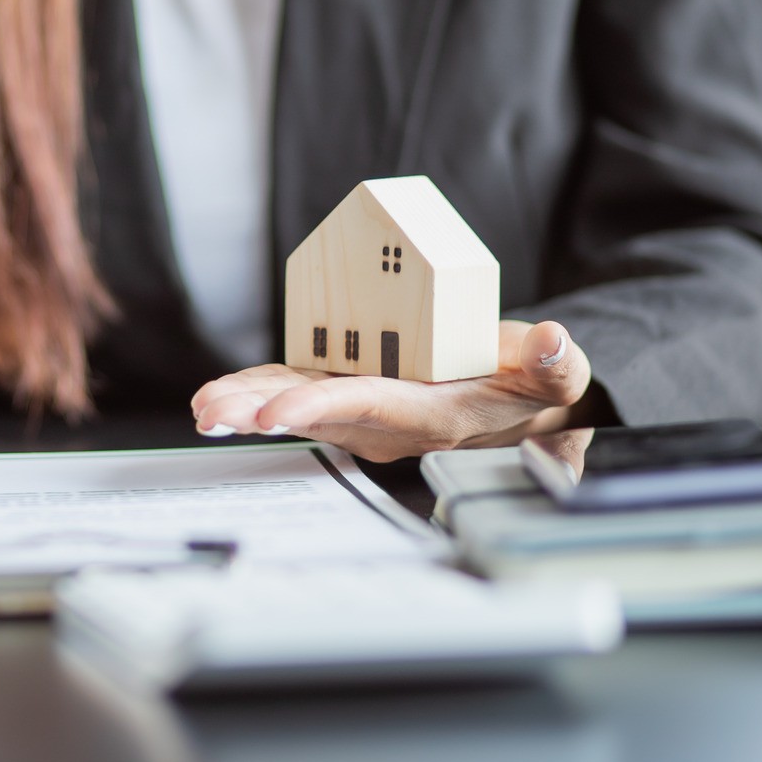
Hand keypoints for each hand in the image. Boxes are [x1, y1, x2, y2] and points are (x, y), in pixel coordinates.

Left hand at [190, 320, 591, 461]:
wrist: (516, 404)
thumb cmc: (529, 387)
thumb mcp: (557, 376)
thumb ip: (555, 364)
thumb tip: (553, 342)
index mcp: (429, 413)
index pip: (366, 408)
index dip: (320, 407)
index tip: (275, 412)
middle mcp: (385, 420)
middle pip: (314, 413)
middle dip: (259, 411)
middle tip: (212, 411)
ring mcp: (361, 407)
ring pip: (296, 404)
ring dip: (247, 405)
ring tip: (204, 406)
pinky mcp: (348, 389)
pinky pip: (296, 390)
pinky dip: (258, 390)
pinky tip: (221, 394)